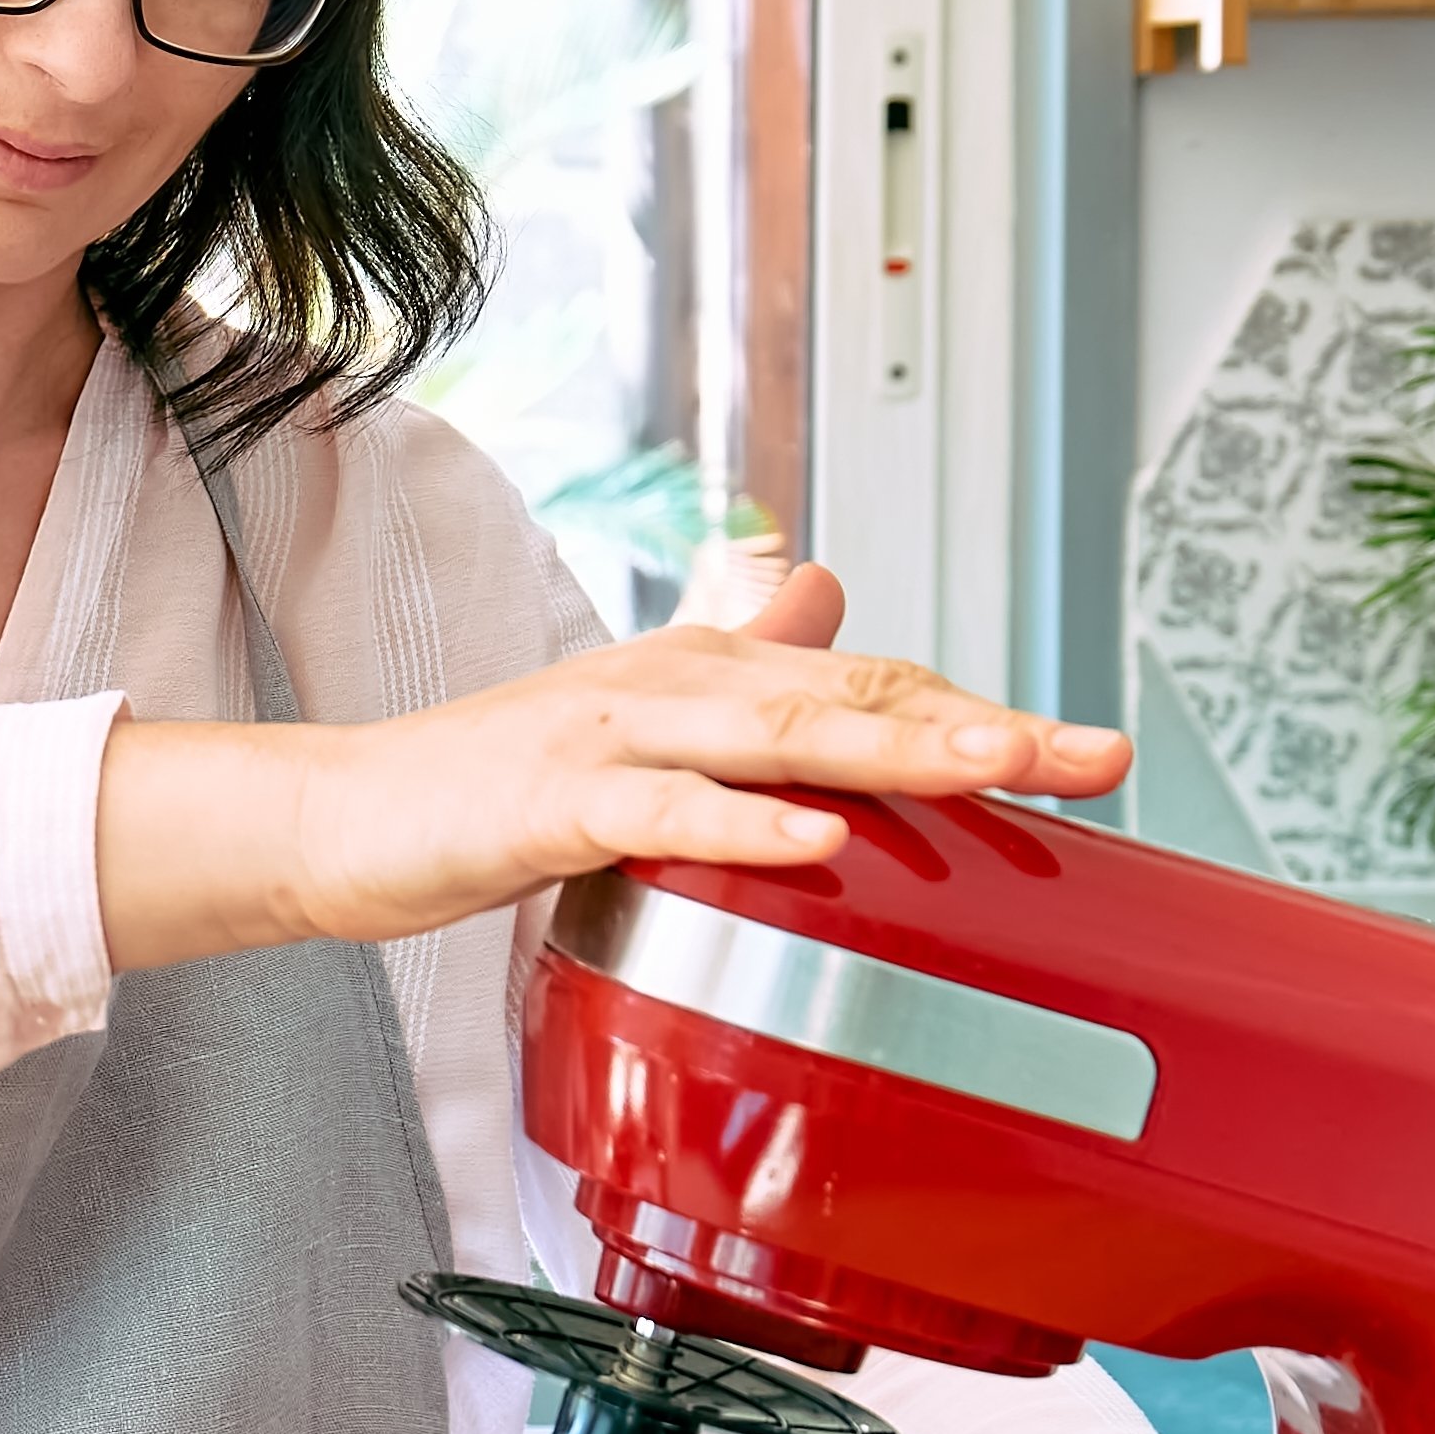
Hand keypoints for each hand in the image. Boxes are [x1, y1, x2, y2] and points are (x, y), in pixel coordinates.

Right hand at [94, 563, 1128, 968]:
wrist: (338, 820)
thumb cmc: (485, 790)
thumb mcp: (634, 726)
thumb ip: (732, 667)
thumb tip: (817, 591)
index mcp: (703, 676)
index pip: (870, 685)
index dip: (985, 709)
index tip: (1092, 752)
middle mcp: (672, 684)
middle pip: (855, 698)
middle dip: (985, 725)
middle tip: (1096, 754)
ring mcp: (612, 738)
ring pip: (779, 739)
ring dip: (898, 751)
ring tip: (1000, 769)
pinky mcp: (552, 802)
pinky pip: (665, 814)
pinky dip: (747, 828)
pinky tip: (822, 842)